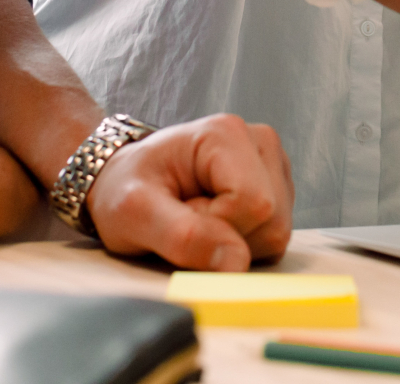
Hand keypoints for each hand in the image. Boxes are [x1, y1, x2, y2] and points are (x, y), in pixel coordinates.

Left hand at [83, 114, 293, 270]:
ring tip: (195, 219)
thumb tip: (237, 264)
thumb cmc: (123, 190)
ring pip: (276, 233)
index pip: (253, 205)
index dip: (215, 227)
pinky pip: (273, 237)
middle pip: (271, 222)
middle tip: (185, 218)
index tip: (178, 214)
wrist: (123, 181)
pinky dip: (241, 242)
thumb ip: (184, 236)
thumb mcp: (134, 212)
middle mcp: (260, 143)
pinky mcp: (276, 190)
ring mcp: (272, 166)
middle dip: (226, 238)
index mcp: (226, 134)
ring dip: (232, 242)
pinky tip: (213, 223)